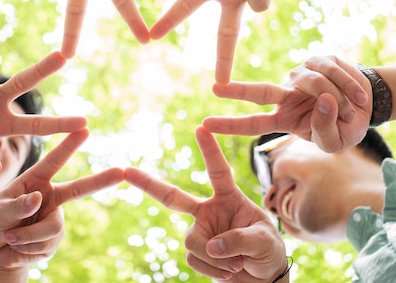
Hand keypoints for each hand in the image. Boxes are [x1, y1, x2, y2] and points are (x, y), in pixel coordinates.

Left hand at [0, 128, 124, 281]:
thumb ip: (16, 206)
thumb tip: (38, 198)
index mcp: (35, 181)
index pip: (54, 161)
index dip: (69, 145)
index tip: (85, 128)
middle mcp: (50, 197)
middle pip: (80, 188)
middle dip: (101, 180)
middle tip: (121, 172)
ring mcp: (55, 218)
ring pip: (52, 228)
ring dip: (27, 237)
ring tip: (9, 238)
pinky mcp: (55, 240)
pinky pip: (47, 245)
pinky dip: (27, 250)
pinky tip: (17, 249)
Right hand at [126, 127, 286, 281]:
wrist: (263, 278)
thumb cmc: (268, 250)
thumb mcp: (264, 241)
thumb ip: (239, 240)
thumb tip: (211, 247)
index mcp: (229, 198)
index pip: (218, 171)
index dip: (209, 150)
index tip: (200, 128)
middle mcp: (209, 211)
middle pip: (173, 197)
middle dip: (149, 185)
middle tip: (127, 172)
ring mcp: (200, 232)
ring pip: (193, 242)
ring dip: (216, 258)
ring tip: (237, 264)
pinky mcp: (196, 252)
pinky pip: (194, 260)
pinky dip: (214, 270)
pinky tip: (229, 271)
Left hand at [203, 55, 371, 152]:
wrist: (368, 105)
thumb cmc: (347, 127)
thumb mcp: (336, 142)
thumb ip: (326, 129)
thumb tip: (323, 100)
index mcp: (283, 119)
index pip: (253, 124)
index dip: (230, 125)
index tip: (205, 124)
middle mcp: (286, 95)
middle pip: (260, 92)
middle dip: (237, 91)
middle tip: (214, 89)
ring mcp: (300, 76)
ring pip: (313, 83)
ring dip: (338, 99)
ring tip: (353, 112)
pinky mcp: (318, 60)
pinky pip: (331, 72)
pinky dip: (348, 86)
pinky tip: (359, 96)